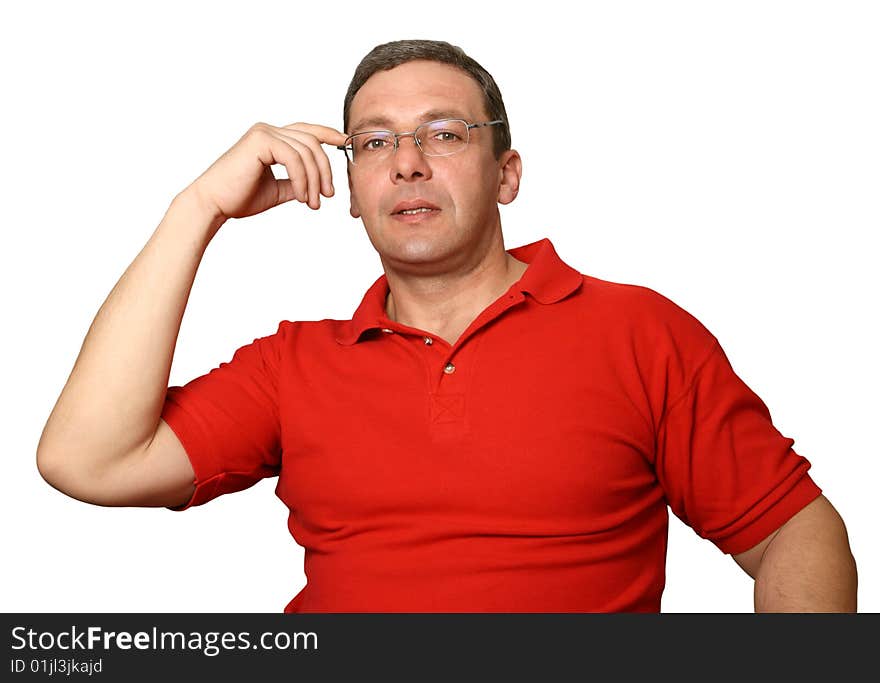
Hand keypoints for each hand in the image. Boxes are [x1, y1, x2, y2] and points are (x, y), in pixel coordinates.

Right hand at [187, 122, 347, 221]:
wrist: (214, 204)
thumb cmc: (239, 198)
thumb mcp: (276, 190)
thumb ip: (295, 183)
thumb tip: (316, 187)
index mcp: (271, 138)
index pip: (307, 131)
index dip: (329, 134)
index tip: (346, 144)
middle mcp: (268, 130)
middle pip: (312, 142)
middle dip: (325, 170)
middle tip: (327, 196)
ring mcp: (263, 132)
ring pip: (306, 152)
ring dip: (314, 180)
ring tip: (312, 203)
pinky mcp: (260, 140)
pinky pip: (294, 158)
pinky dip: (302, 179)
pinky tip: (300, 197)